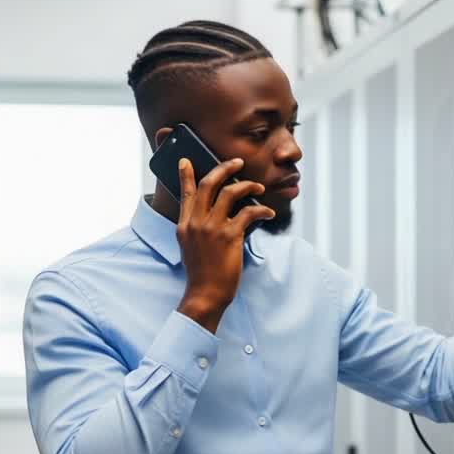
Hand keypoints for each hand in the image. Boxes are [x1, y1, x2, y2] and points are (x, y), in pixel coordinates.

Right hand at [175, 158, 275, 332]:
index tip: (186, 160)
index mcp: (184, 224)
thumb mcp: (190, 247)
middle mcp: (196, 222)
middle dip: (225, 168)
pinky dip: (262, 210)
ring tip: (258, 187)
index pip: (186, 193)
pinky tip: (269, 212)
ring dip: (248, 185)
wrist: (205, 294)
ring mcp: (213, 228)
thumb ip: (197, 228)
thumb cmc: (202, 273)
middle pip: (210, 184)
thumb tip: (214, 213)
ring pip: (231, 193)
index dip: (187, 175)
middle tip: (238, 162)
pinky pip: (249, 213)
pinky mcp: (230, 236)